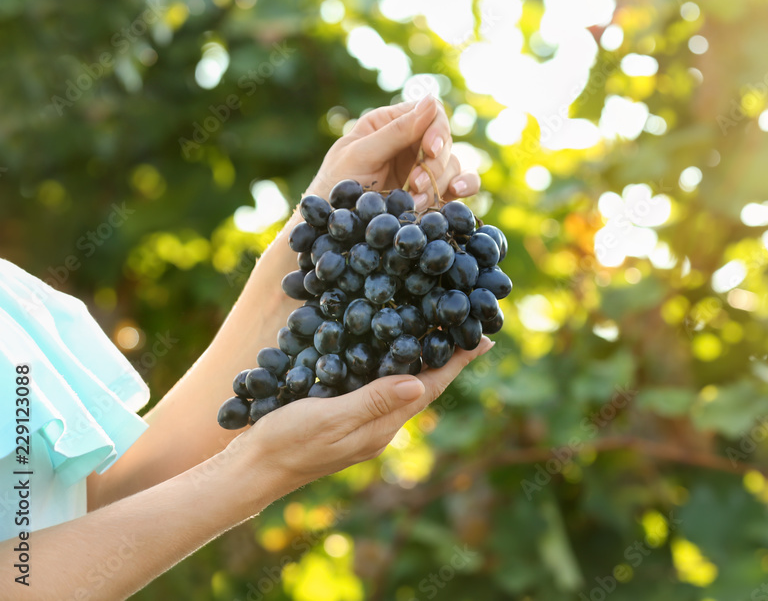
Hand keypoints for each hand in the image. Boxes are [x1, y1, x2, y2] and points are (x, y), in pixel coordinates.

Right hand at [235, 336, 493, 494]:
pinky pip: (380, 386)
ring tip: (441, 332)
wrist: (252, 471)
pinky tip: (389, 349)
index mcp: (382, 425)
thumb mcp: (330, 419)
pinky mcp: (344, 417)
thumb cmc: (288, 443)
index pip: (430, 387)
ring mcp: (363, 423)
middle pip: (424, 385)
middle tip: (468, 325)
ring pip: (404, 385)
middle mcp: (380, 425)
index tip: (484, 339)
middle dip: (448, 356)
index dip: (457, 362)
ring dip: (424, 359)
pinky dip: (393, 364)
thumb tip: (420, 384)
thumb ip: (373, 402)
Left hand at [307, 96, 481, 209]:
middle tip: (416, 184)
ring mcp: (421, 169)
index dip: (436, 129)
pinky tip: (457, 192)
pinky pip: (458, 185)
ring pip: (452, 164)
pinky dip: (464, 186)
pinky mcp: (430, 194)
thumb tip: (431, 99)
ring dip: (440, 182)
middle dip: (435, 163)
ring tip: (416, 202)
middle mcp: (410, 143)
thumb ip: (396, 130)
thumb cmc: (335, 184)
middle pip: (443, 140)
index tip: (430, 149)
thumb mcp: (361, 154)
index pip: (429, 112)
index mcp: (390, 124)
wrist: (331, 226)